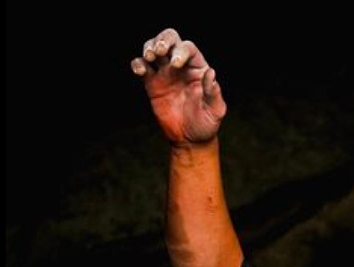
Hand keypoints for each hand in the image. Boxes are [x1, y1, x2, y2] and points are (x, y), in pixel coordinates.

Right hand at [130, 28, 226, 146]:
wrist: (189, 139)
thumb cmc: (205, 123)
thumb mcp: (215, 110)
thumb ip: (213, 92)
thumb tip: (211, 73)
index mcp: (198, 68)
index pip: (188, 48)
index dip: (181, 51)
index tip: (175, 64)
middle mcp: (181, 66)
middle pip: (171, 39)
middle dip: (163, 40)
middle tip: (159, 51)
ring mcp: (165, 73)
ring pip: (154, 48)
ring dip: (149, 47)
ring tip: (150, 57)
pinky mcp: (151, 84)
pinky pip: (142, 67)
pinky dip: (137, 64)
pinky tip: (140, 70)